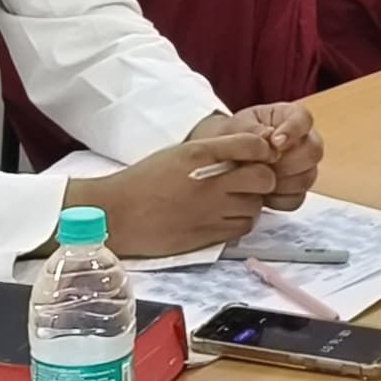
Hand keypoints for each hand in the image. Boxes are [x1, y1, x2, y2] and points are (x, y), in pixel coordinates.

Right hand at [86, 123, 283, 256]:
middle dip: (262, 178)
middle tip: (249, 181)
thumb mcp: (178, 154)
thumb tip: (248, 151)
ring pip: (256, 206)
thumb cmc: (144, 181)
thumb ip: (213, 151)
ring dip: (251, 202)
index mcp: (200, 154)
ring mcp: (211, 211)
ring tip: (233, 200)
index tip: (261, 155)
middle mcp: (210, 182)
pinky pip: (242, 227)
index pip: (253, 145)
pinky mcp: (208, 235)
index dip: (263, 150)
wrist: (117, 213)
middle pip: (263, 178)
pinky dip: (240, 222)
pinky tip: (225, 216)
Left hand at [232, 101, 323, 211]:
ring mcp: (301, 167)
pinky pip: (297, 198)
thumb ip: (252, 130)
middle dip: (289, 161)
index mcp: (287, 117)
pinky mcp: (296, 190)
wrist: (221, 161)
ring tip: (258, 176)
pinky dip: (278, 199)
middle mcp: (301, 141)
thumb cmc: (231, 138)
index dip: (294, 130)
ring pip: (308, 177)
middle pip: (313, 151)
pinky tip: (262, 193)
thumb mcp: (234, 128)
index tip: (276, 142)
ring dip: (281, 181)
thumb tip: (270, 138)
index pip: (304, 119)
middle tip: (266, 164)